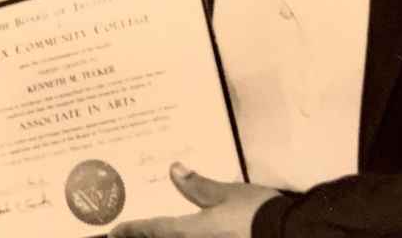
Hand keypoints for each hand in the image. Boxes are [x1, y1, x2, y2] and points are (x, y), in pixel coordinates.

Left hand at [109, 162, 280, 237]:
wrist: (286, 234)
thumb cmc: (254, 212)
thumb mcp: (226, 194)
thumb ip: (198, 186)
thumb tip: (174, 170)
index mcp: (191, 231)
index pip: (154, 230)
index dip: (133, 230)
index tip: (115, 231)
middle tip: (126, 235)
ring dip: (163, 236)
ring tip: (152, 232)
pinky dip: (183, 237)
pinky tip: (186, 233)